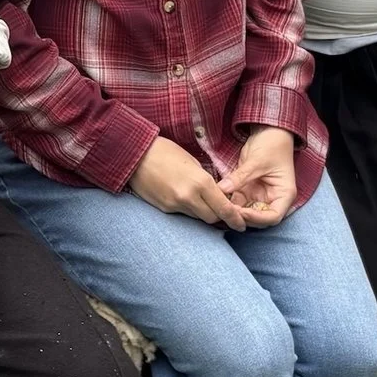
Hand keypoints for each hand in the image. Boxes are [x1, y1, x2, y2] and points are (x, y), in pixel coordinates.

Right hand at [128, 136, 244, 227]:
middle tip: (221, 208)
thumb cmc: (165, 151)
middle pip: (212, 218)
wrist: (135, 155)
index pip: (224, 208)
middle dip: (218, 215)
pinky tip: (182, 196)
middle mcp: (189, 197)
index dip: (235, 219)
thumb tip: (216, 193)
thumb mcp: (192, 162)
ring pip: (197, 217)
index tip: (241, 225)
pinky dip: (187, 208)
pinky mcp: (164, 208)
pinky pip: (182, 213)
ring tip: (198, 198)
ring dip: (202, 211)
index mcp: (200, 182)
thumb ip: (205, 180)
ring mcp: (175, 205)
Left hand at [221, 128, 297, 227]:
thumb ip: (241, 177)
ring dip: (233, 211)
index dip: (256, 218)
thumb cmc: (272, 144)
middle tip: (225, 210)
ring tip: (219, 204)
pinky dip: (228, 202)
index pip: (273, 217)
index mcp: (283, 194)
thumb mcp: (257, 161)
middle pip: (258, 218)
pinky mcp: (248, 190)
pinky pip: (237, 202)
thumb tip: (222, 189)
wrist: (269, 131)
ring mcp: (259, 195)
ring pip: (245, 212)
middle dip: (242, 217)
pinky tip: (217, 198)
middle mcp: (272, 198)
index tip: (240, 212)